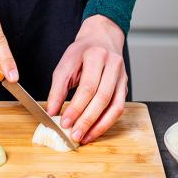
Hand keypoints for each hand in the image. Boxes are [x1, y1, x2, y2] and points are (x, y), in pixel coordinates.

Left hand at [46, 15, 127, 144]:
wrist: (101, 39)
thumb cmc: (82, 53)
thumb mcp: (65, 64)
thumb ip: (58, 88)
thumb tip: (52, 111)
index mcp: (96, 56)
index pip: (88, 86)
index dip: (76, 107)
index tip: (64, 122)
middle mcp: (113, 65)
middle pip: (102, 97)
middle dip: (87, 119)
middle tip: (74, 134)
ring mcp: (122, 77)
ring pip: (115, 106)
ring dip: (100, 125)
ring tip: (85, 137)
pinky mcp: (125, 87)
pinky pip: (118, 108)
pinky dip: (106, 122)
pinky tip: (94, 131)